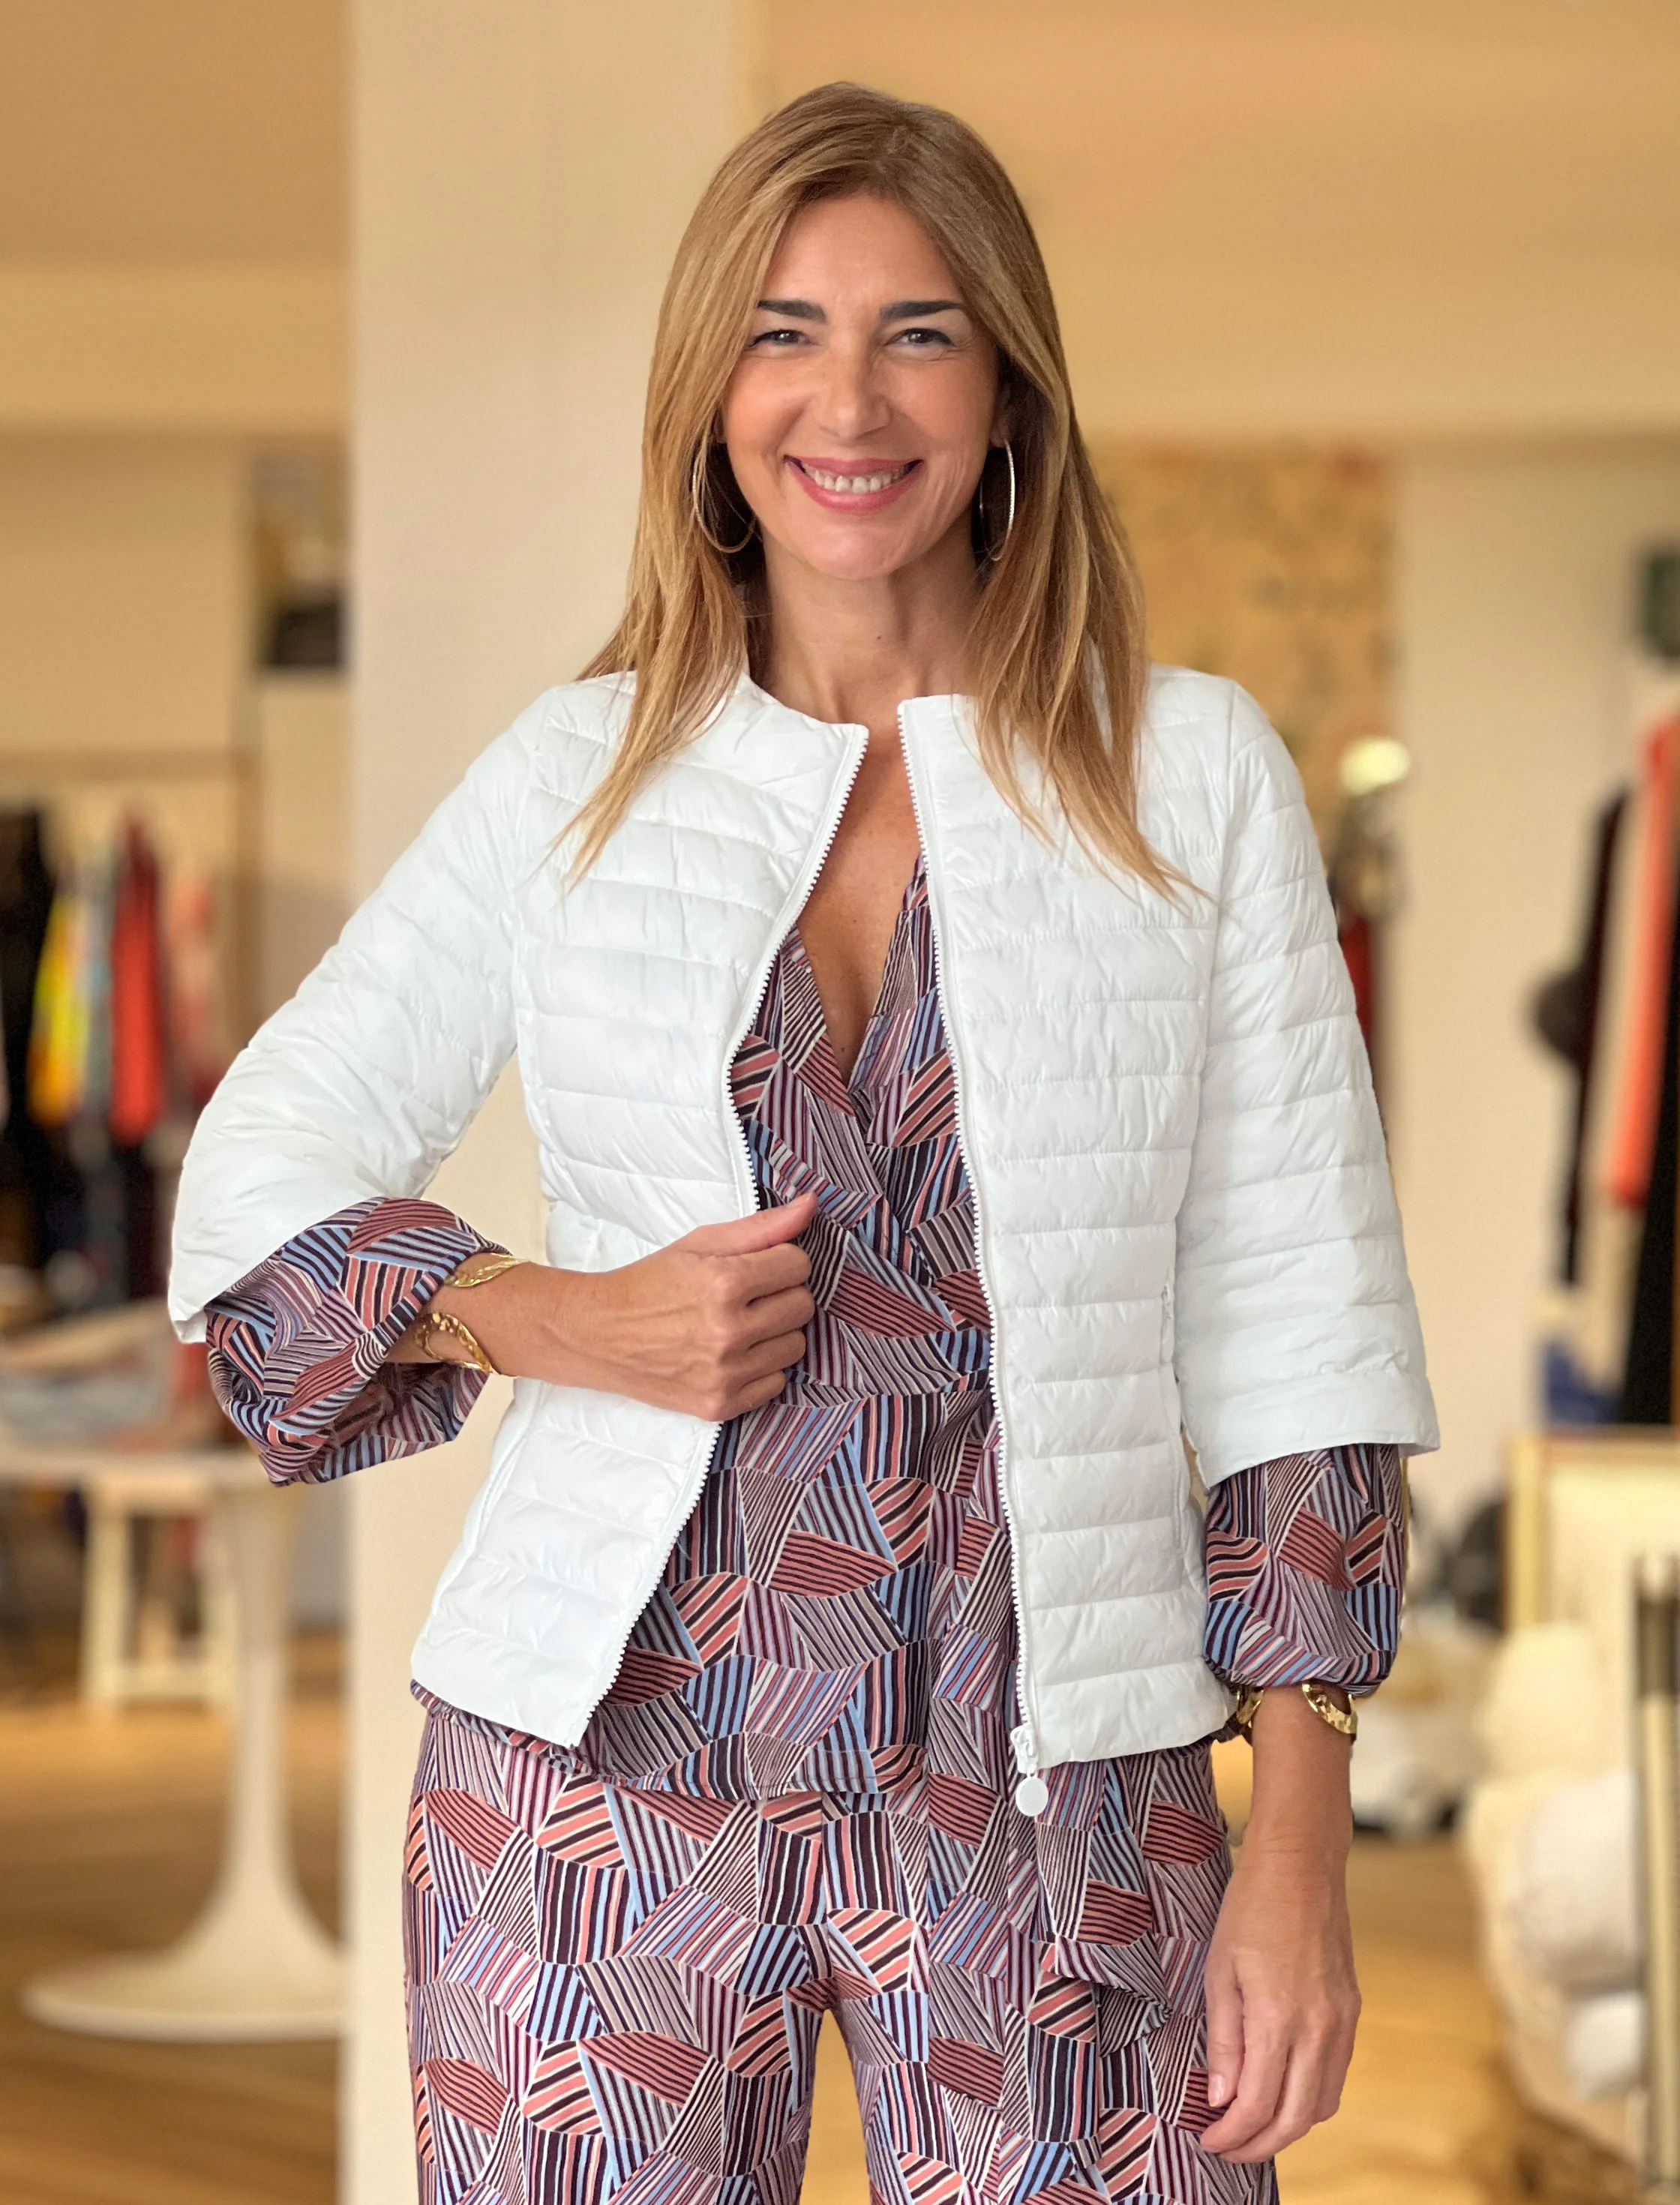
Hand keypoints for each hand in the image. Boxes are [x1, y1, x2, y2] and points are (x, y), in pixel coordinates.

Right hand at [402, 1192, 818, 1418]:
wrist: (598, 1335)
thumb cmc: (650, 1283)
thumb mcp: (699, 1243)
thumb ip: (760, 1227)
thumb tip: (812, 1205)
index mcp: (723, 1284)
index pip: (798, 1265)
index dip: (780, 1260)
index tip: (755, 1266)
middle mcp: (727, 1332)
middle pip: (802, 1306)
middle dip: (780, 1294)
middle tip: (746, 1295)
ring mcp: (724, 1374)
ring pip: (795, 1346)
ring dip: (775, 1333)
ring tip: (739, 1324)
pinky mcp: (719, 1405)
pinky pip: (776, 1383)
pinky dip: (761, 1368)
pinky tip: (732, 1355)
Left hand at [1199, 1687, 1359, 2162]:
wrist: (1302, 1864)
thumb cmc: (1250, 1908)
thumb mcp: (1219, 1971)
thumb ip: (1224, 2041)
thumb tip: (1221, 2100)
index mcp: (1280, 2018)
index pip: (1258, 2106)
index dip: (1231, 2136)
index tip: (1208, 2140)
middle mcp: (1320, 2029)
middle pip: (1294, 2120)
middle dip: (1258, 2145)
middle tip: (1226, 2146)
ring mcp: (1342, 2023)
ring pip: (1320, 2106)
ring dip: (1285, 2126)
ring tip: (1248, 2123)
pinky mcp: (1351, 2013)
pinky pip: (1335, 2077)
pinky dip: (1308, 2099)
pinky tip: (1280, 2090)